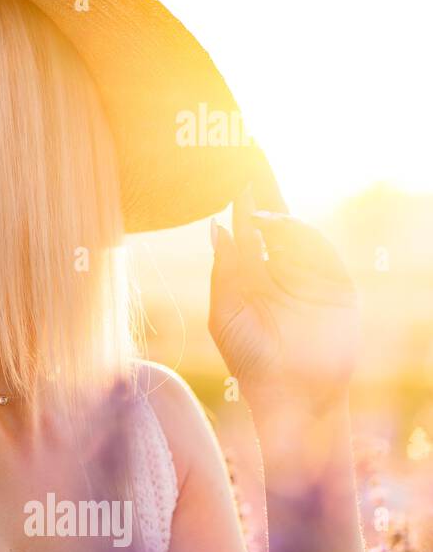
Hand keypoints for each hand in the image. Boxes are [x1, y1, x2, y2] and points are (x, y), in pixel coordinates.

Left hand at [209, 183, 359, 413]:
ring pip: (295, 233)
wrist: (290, 394)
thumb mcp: (226, 313)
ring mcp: (309, 275)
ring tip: (253, 207)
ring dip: (276, 215)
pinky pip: (319, 251)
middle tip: (252, 157)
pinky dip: (299, 234)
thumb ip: (225, 270)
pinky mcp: (335, 285)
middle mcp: (280, 270)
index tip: (230, 174)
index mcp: (251, 275)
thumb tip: (217, 226)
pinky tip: (275, 225)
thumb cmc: (250, 359)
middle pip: (274, 222)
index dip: (241, 204)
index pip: (246, 230)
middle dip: (265, 192)